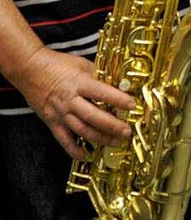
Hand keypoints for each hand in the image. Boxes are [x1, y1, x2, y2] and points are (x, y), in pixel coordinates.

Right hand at [15, 47, 134, 158]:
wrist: (29, 69)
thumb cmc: (56, 64)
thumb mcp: (81, 64)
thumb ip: (97, 74)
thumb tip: (116, 81)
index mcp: (79, 83)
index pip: (102, 92)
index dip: (118, 99)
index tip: (132, 105)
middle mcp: (70, 100)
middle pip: (94, 116)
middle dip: (112, 126)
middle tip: (126, 131)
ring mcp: (60, 113)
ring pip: (82, 130)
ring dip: (100, 138)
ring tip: (114, 142)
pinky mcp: (51, 122)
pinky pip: (63, 139)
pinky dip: (74, 150)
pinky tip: (85, 155)